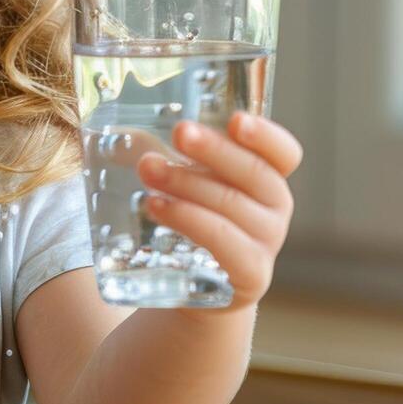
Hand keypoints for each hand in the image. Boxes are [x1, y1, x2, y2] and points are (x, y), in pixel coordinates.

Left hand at [136, 111, 302, 311]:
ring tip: (149, 169)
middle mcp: (273, 211)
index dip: (266, 136)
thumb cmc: (183, 219)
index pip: (284, 154)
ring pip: (233, 205)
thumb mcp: (175, 181)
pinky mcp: (250, 277)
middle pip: (256, 174)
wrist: (183, 284)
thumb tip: (118, 129)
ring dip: (189, 183)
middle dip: (214, 150)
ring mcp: (264, 246)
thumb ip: (156, 151)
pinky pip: (227, 245)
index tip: (235, 119)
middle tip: (178, 132)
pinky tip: (157, 207)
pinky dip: (192, 221)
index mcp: (265, 178)